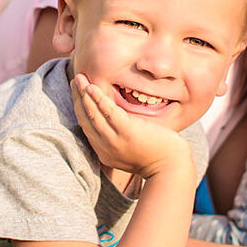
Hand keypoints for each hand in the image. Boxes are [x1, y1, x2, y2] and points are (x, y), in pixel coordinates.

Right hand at [71, 73, 193, 180]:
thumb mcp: (132, 150)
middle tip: (76, 81)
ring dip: (83, 94)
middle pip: (86, 119)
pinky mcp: (126, 132)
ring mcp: (114, 140)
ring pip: (93, 114)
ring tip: (79, 78)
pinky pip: (108, 112)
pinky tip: (92, 87)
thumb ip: (121, 138)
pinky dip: (98, 99)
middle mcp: (105, 147)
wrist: (171, 168)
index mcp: (105, 152)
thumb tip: (120, 121)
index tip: (79, 94)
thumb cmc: (158, 156)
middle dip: (78, 98)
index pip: (87, 127)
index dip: (81, 109)